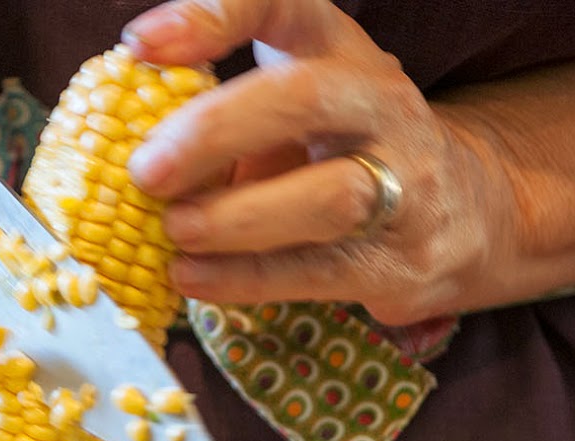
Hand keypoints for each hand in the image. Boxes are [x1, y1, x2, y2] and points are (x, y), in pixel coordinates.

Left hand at [122, 0, 507, 323]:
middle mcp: (379, 104)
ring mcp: (404, 183)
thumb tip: (109, 152)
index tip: (143, 44)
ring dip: (237, 219)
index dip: (214, 15)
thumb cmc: (338, 154)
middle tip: (147, 170)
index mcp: (338, 52)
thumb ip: (217, 121)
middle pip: (305, 100)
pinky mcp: (401, 261)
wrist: (465, 214)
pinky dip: (247, 279)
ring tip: (172, 232)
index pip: (286, 5)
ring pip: (328, 196)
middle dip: (216, 133)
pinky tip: (192, 278)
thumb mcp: (287, 113)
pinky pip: (320, 272)